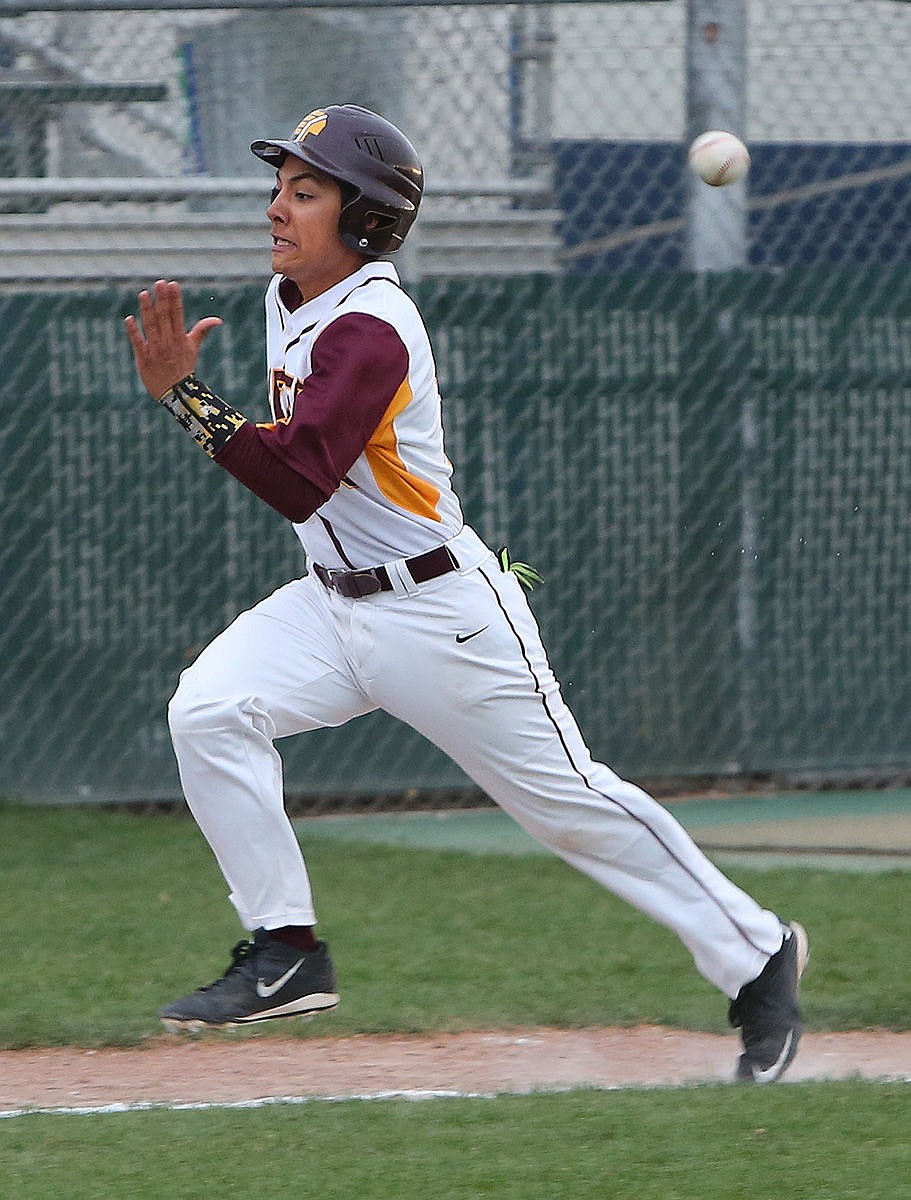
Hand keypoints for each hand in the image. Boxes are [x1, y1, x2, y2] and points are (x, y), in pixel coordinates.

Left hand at [124, 279, 222, 399]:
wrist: (175, 393)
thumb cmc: (183, 367)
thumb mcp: (193, 348)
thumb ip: (202, 330)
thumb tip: (218, 320)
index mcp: (180, 338)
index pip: (177, 315)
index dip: (174, 299)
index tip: (172, 284)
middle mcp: (167, 342)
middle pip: (164, 317)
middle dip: (162, 300)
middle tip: (159, 283)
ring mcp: (155, 350)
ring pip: (150, 326)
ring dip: (147, 310)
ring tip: (144, 294)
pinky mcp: (143, 358)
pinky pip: (138, 342)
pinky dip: (133, 331)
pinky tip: (130, 318)